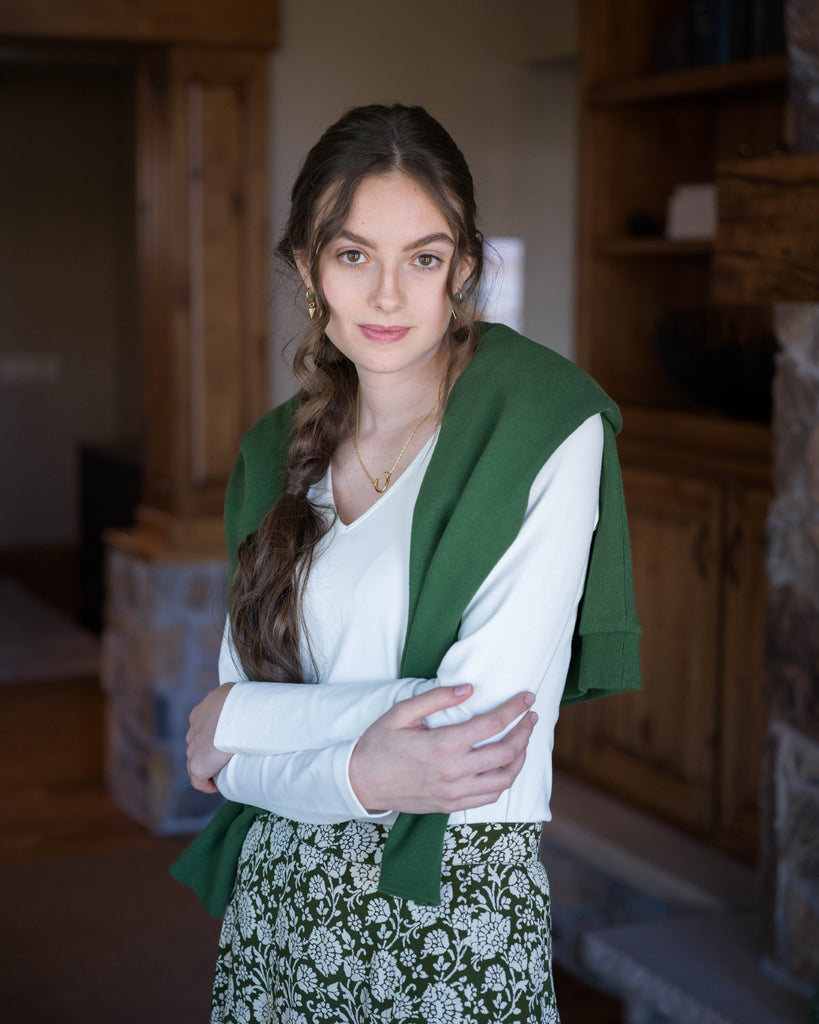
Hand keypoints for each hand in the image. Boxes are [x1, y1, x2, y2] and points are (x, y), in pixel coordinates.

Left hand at [186, 683, 235, 792]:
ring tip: (225, 770)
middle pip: (198, 745)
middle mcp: (193, 729)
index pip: (202, 728)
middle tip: (228, 756)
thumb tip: (252, 704)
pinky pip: (197, 779)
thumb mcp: (239, 693)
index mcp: (200, 712)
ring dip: (209, 765)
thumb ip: (237, 699)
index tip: (226, 743)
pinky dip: (206, 783)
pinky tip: (217, 786)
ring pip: (196, 761)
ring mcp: (193, 747)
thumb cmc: (246, 702)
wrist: (240, 714)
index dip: (213, 737)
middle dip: (210, 751)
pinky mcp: (198, 764)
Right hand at [349, 685, 536, 814]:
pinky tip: (504, 766)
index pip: (491, 724)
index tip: (527, 698)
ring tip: (523, 742)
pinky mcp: (450, 805)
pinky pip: (489, 796)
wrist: (360, 783)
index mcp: (442, 744)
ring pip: (504, 779)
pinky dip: (504, 780)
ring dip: (520, 758)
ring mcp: (454, 792)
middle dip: (525, 732)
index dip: (514, 709)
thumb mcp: (401, 713)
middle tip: (530, 717)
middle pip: (506, 752)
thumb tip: (468, 688)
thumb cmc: (378, 744)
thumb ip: (436, 698)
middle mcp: (453, 771)